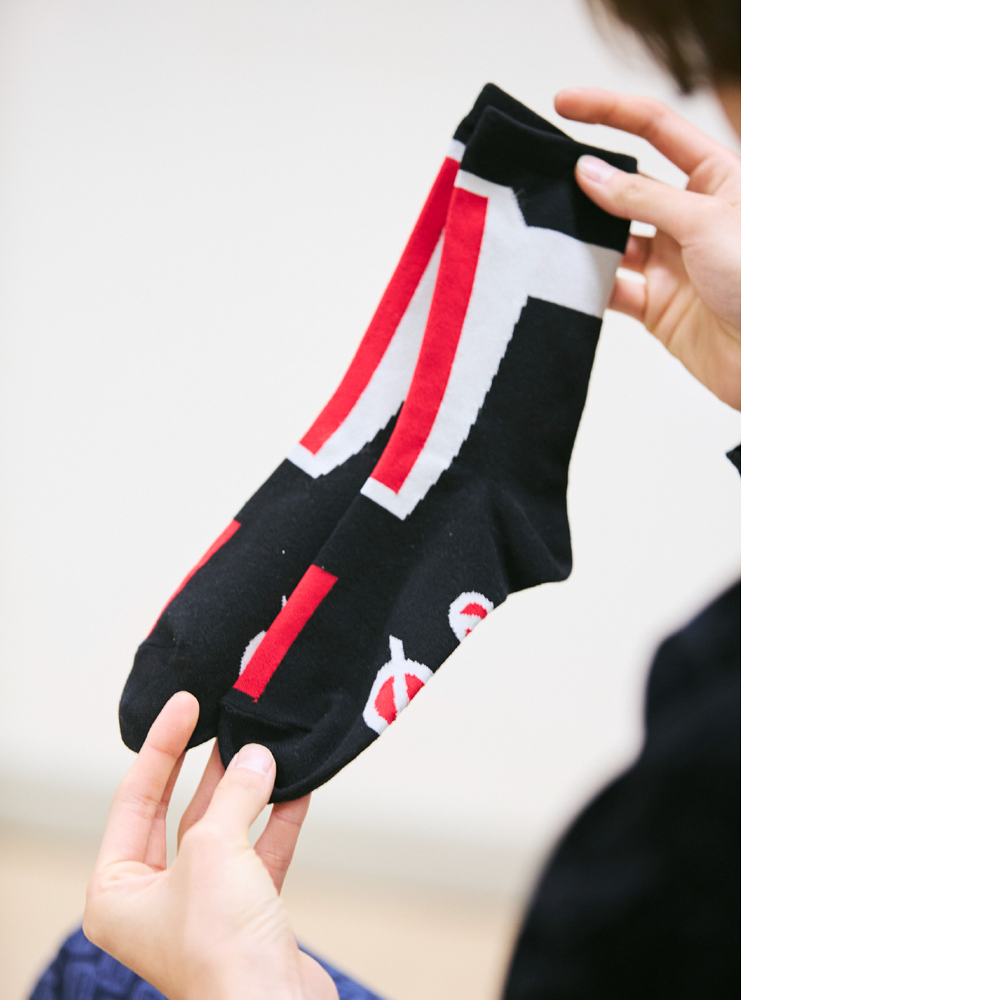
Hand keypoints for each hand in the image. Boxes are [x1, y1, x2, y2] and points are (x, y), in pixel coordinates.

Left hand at [83, 692, 336, 999]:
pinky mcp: (247, 913)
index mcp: (117, 892)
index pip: (135, 800)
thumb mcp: (214, 852)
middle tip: (225, 719)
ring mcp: (203, 906)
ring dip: (248, 791)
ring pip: (224, 831)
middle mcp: (155, 899)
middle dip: (209, 769)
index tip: (186, 706)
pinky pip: (260, 853)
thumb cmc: (220, 951)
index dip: (162, 747)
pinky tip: (296, 789)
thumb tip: (256, 758)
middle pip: (180, 813)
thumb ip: (234, 797)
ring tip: (265, 746)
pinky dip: (277, 821)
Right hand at [556, 88, 740, 409]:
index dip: (610, 111)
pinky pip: (614, 288)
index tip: (564, 103)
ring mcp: (674, 263)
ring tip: (546, 226)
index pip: (657, 129)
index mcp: (718, 179)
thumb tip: (590, 172)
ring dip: (584, 234)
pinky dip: (589, 283)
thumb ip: (642, 198)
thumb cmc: (766, 282)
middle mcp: (693, 217)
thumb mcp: (706, 222)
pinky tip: (565, 274)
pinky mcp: (659, 306)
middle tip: (543, 176)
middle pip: (629, 186)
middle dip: (588, 180)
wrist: (778, 361)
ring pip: (615, 239)